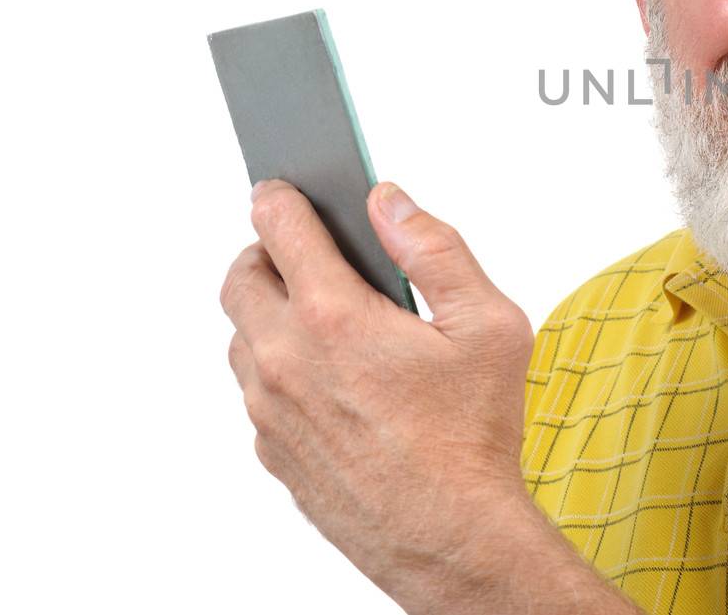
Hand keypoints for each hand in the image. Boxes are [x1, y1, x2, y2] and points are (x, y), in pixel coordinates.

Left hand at [221, 178, 534, 607]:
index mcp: (334, 316)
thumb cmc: (474, 437)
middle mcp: (285, 359)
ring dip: (272, 313)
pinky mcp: (271, 450)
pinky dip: (280, 369)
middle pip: (239, 277)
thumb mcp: (488, 324)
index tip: (285, 188)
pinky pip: (256, 391)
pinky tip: (335, 378)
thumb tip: (390, 203)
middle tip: (306, 252)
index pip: (278, 226)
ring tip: (328, 318)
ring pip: (242, 336)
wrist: (451, 538)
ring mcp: (269, 409)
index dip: (282, 196)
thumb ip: (436, 249)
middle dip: (266, 251)